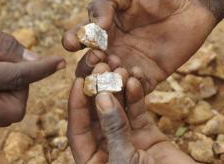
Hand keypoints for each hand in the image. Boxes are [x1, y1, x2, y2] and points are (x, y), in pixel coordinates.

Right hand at [63, 0, 216, 92]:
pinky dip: (133, 88)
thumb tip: (93, 28)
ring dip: (110, 79)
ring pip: (111, 82)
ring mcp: (131, 63)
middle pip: (91, 66)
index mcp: (103, 29)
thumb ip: (104, 5)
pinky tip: (137, 73)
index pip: (80, 40)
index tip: (76, 43)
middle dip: (90, 65)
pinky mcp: (151, 75)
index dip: (74, 42)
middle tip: (100, 58)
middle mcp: (113, 48)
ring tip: (119, 66)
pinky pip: (137, 90)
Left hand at [67, 64, 194, 163]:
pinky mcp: (147, 135)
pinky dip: (136, 96)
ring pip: (118, 109)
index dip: (75, 106)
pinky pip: (138, 112)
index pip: (78, 130)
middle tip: (101, 68)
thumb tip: (101, 98)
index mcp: (93, 161)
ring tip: (120, 70)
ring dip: (118, 89)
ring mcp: (127, 140)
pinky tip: (135, 80)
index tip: (78, 82)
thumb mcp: (124, 160)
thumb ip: (113, 129)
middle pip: (97, 115)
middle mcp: (107, 148)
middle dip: (98, 90)